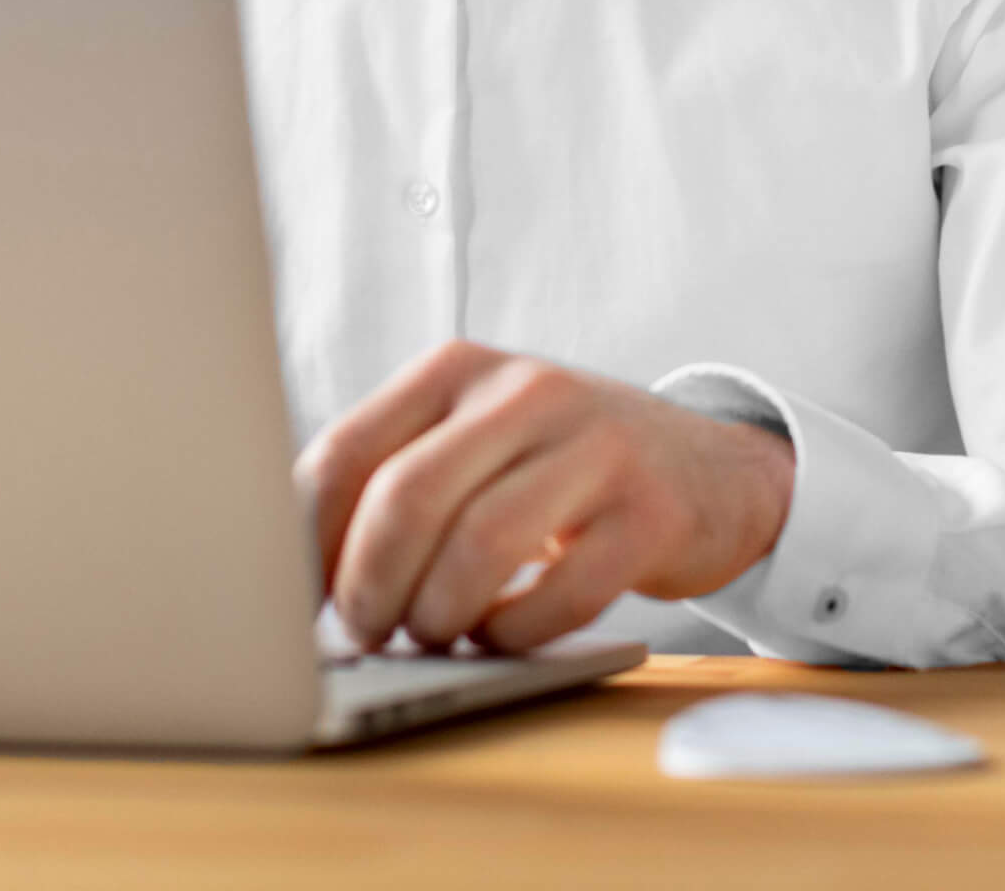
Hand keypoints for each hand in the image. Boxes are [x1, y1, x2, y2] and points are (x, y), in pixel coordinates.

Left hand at [295, 341, 794, 653]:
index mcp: (456, 367)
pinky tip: (501, 638)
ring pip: (482, 543)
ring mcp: (593, 446)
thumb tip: (299, 569)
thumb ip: (396, 476)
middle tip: (363, 633)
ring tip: (429, 636)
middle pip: (408, 496)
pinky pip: (564, 591)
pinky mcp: (649, 513)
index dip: (307, 539)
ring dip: (438, 613)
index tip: (295, 599)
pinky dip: (515, 632)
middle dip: (368, 584)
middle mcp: (522, 390)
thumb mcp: (475, 437)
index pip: (347, 450)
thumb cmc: (555, 464)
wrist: (708, 468)